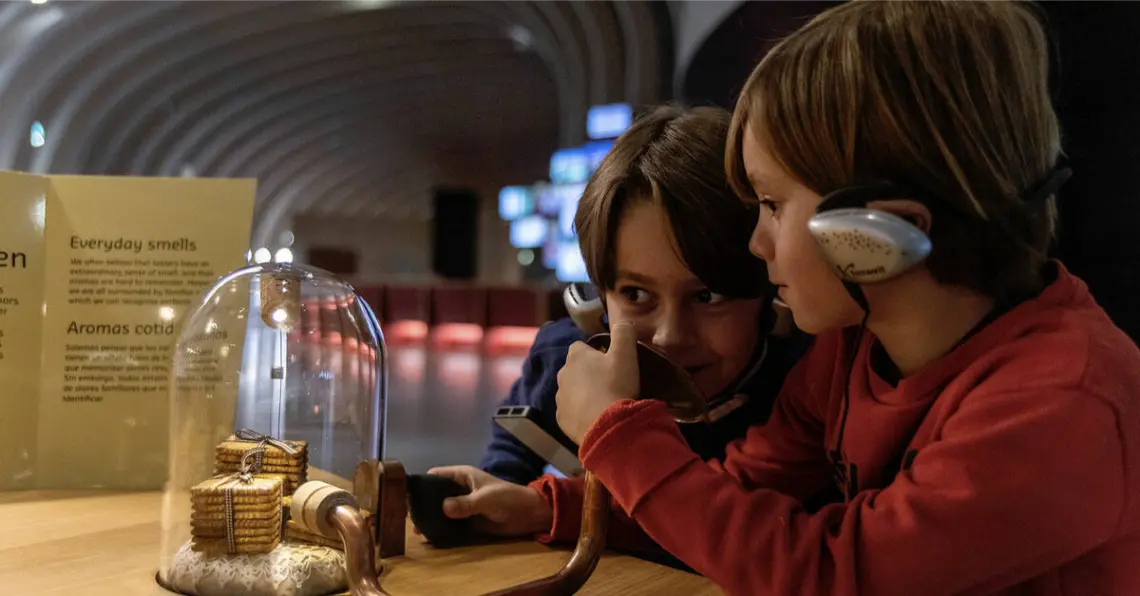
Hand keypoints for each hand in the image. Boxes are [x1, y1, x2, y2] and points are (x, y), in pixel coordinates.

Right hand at [423, 466, 552, 536]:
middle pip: (435, 495)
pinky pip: (450, 524)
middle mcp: (459, 489)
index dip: (422, 484)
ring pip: (440, 511)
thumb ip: (466, 504)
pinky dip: (441, 529)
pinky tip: (431, 537)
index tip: (408, 496)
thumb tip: (443, 508)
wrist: (528, 514)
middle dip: (423, 505)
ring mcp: (462, 506)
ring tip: (418, 531)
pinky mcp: (467, 521)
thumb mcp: (486, 499)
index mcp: (462, 476)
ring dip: (431, 519)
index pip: (436, 475)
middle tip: (410, 519)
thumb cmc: (508, 498)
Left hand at [555, 322, 639, 443]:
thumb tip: (622, 323)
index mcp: (576, 356)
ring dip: (583, 394)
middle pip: (575, 369)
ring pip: (572, 390)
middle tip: (610, 383)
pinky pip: (571, 411)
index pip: (581, 347)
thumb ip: (624, 332)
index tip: (610, 363)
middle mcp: (562, 374)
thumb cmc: (616, 385)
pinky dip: (580, 412)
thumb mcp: (626, 353)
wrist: (607, 425)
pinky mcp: (561, 418)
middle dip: (588, 374)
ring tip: (604, 402)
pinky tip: (596, 417)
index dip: (596, 353)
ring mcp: (560, 398)